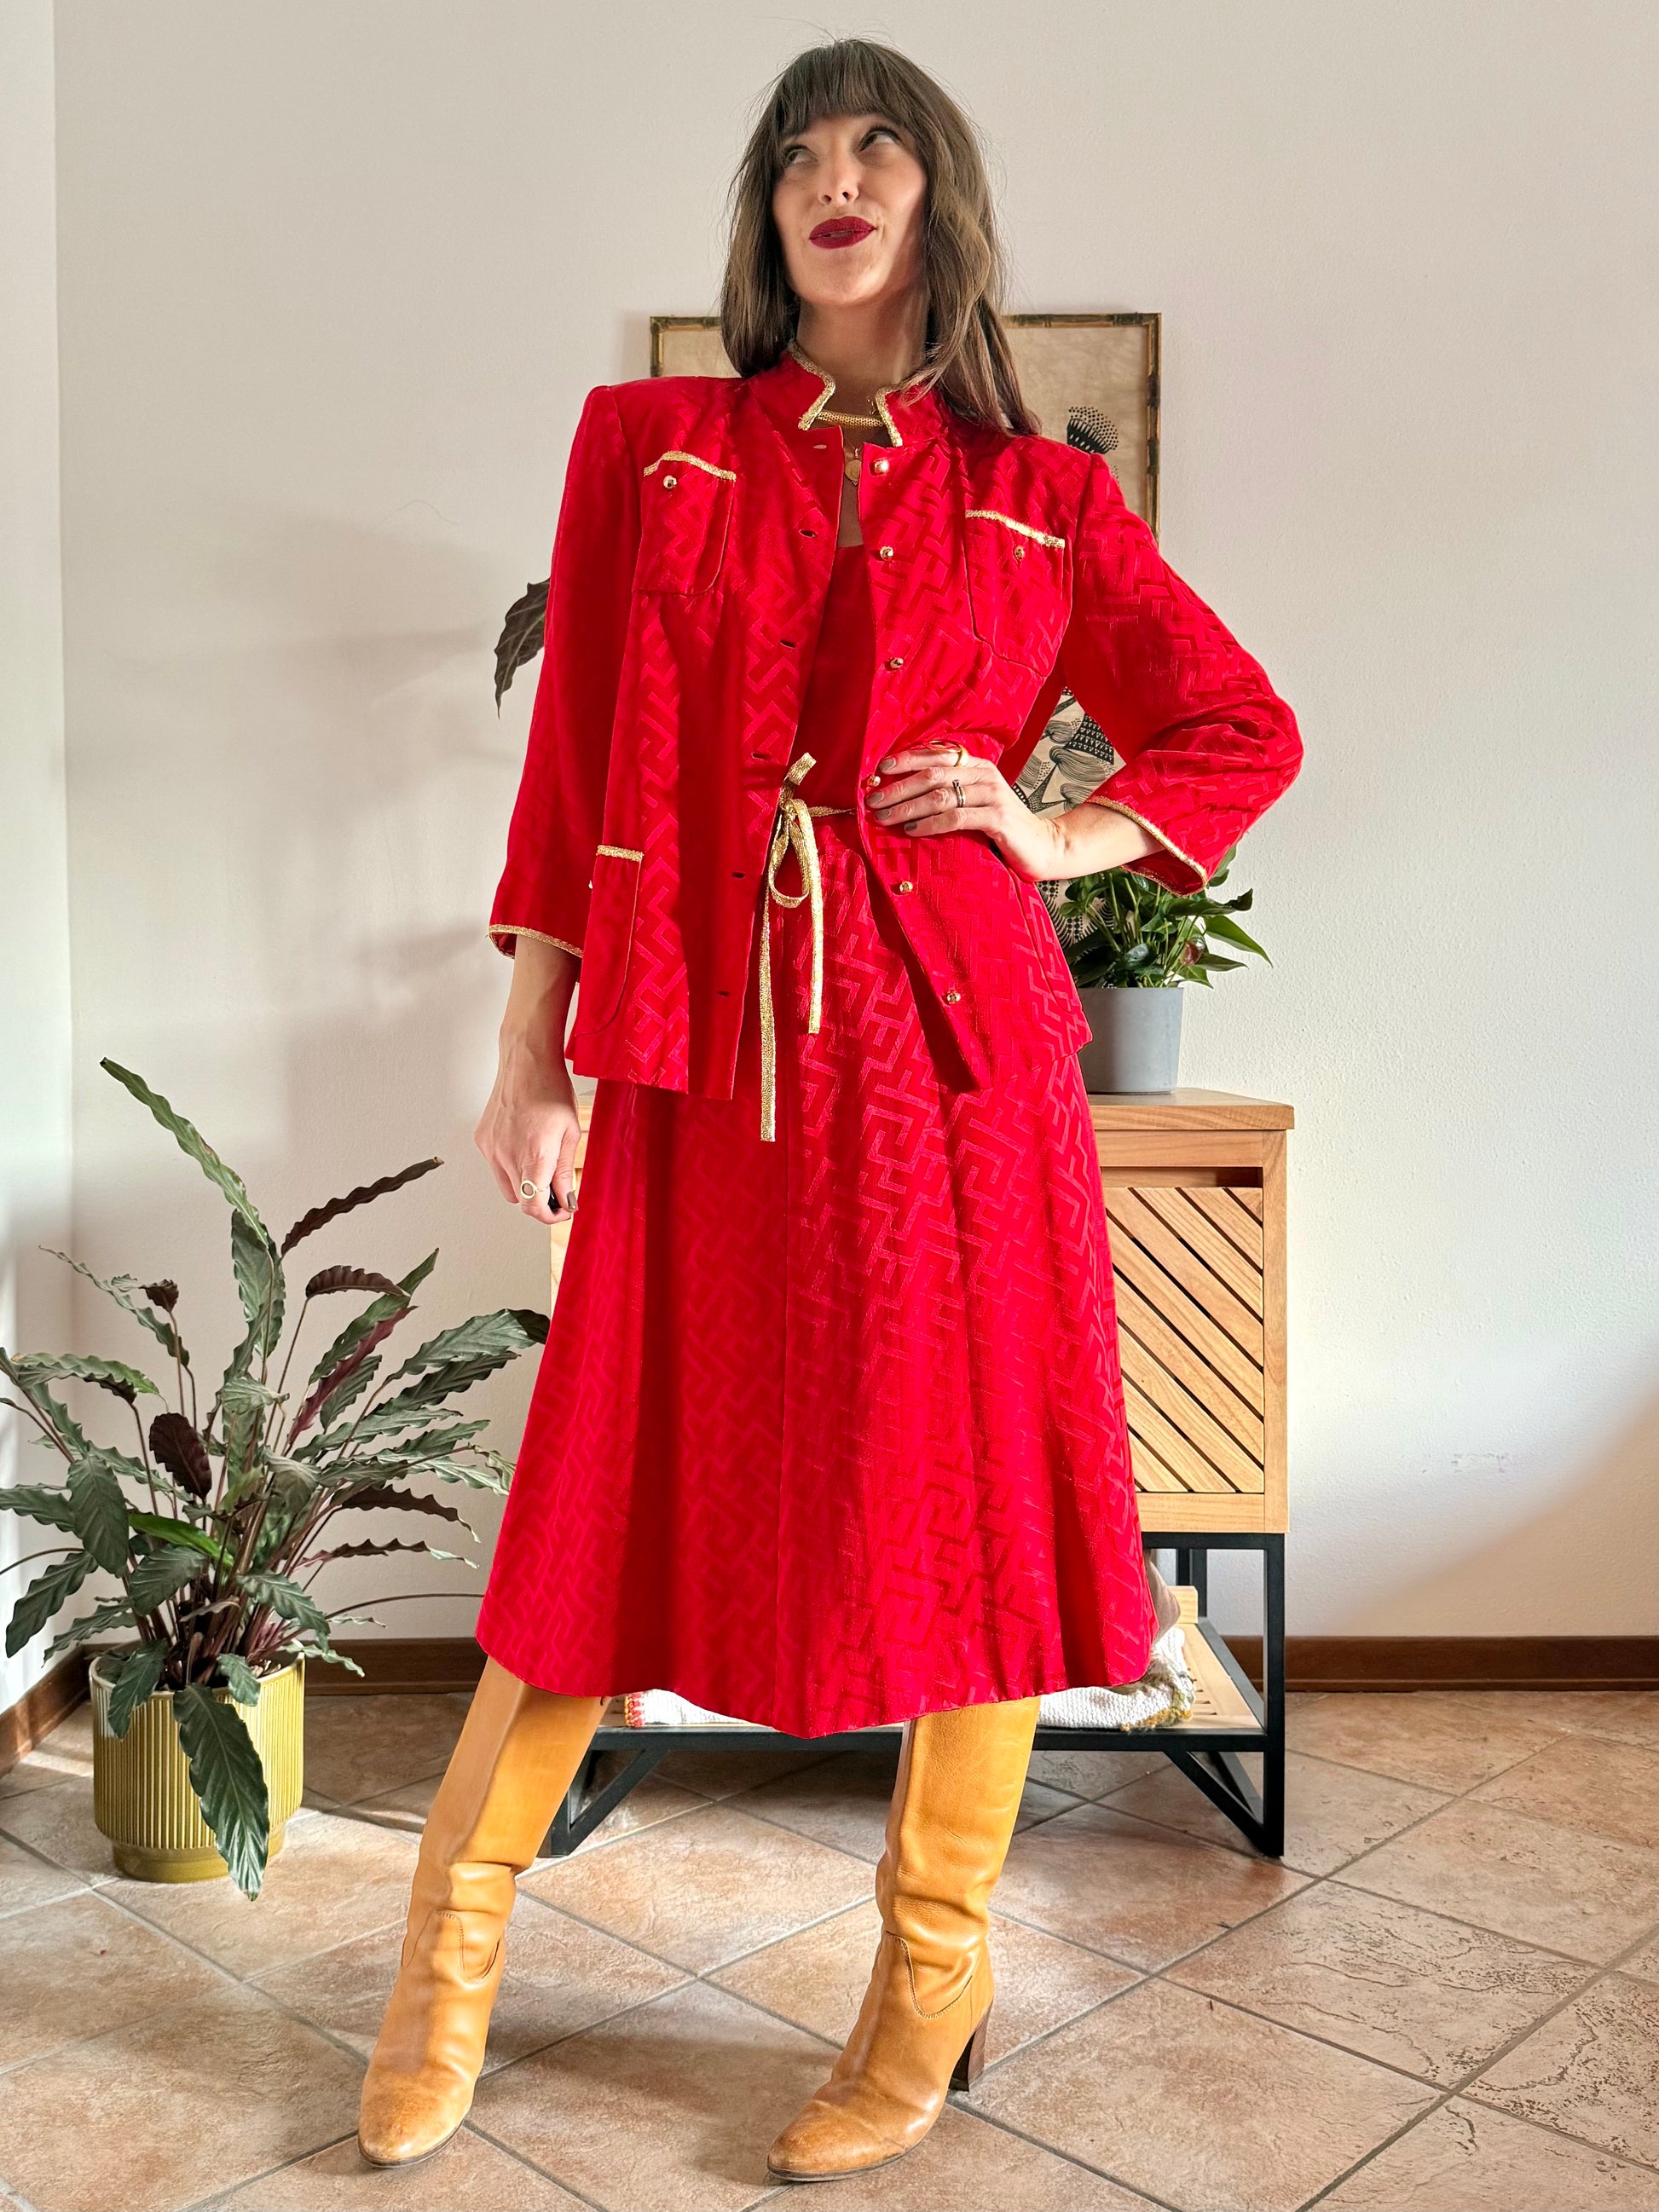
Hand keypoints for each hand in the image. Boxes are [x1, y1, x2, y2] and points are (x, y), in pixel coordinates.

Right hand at [475, 937, 582, 1225]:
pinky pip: (495, 1166)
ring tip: (541, 1163)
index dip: (550, 1216)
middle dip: (540, 1200)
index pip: (533, 1207)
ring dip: (524, 1184)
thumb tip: (566, 1198)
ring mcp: (491, 1148)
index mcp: (533, 1156)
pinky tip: (524, 1145)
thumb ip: (565, 1171)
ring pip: (507, 1186)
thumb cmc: (551, 1090)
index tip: (562, 1210)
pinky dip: (510, 1165)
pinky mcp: (482, 1139)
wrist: (526, 1062)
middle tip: (557, 1189)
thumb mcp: (570, 1133)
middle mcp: (507, 1155)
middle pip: (520, 1201)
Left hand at [862, 739, 1065, 882]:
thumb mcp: (976, 802)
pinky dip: (929, 824)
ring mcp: (993, 796)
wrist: (1044, 846)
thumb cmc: (1002, 827)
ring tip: (884, 817)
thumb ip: (951, 792)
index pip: (935, 756)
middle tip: (872, 801)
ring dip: (907, 807)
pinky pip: (955, 818)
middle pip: (932, 776)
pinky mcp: (997, 819)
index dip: (905, 760)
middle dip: (898, 788)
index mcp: (978, 766)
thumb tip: (905, 793)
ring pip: (940, 796)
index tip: (878, 770)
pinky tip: (911, 831)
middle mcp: (985, 775)